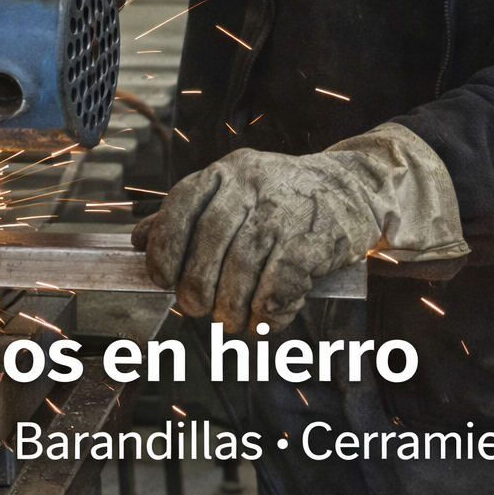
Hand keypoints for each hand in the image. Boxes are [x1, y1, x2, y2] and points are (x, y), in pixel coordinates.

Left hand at [132, 123, 468, 332]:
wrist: (355, 188)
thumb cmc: (284, 197)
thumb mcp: (234, 191)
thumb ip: (187, 215)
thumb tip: (137, 241)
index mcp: (225, 173)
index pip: (179, 208)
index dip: (163, 248)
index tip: (160, 278)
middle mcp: (252, 187)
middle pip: (208, 248)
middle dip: (196, 290)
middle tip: (197, 310)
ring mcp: (284, 213)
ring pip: (241, 274)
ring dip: (231, 310)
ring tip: (231, 322)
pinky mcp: (314, 241)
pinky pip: (278, 288)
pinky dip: (266, 313)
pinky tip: (265, 318)